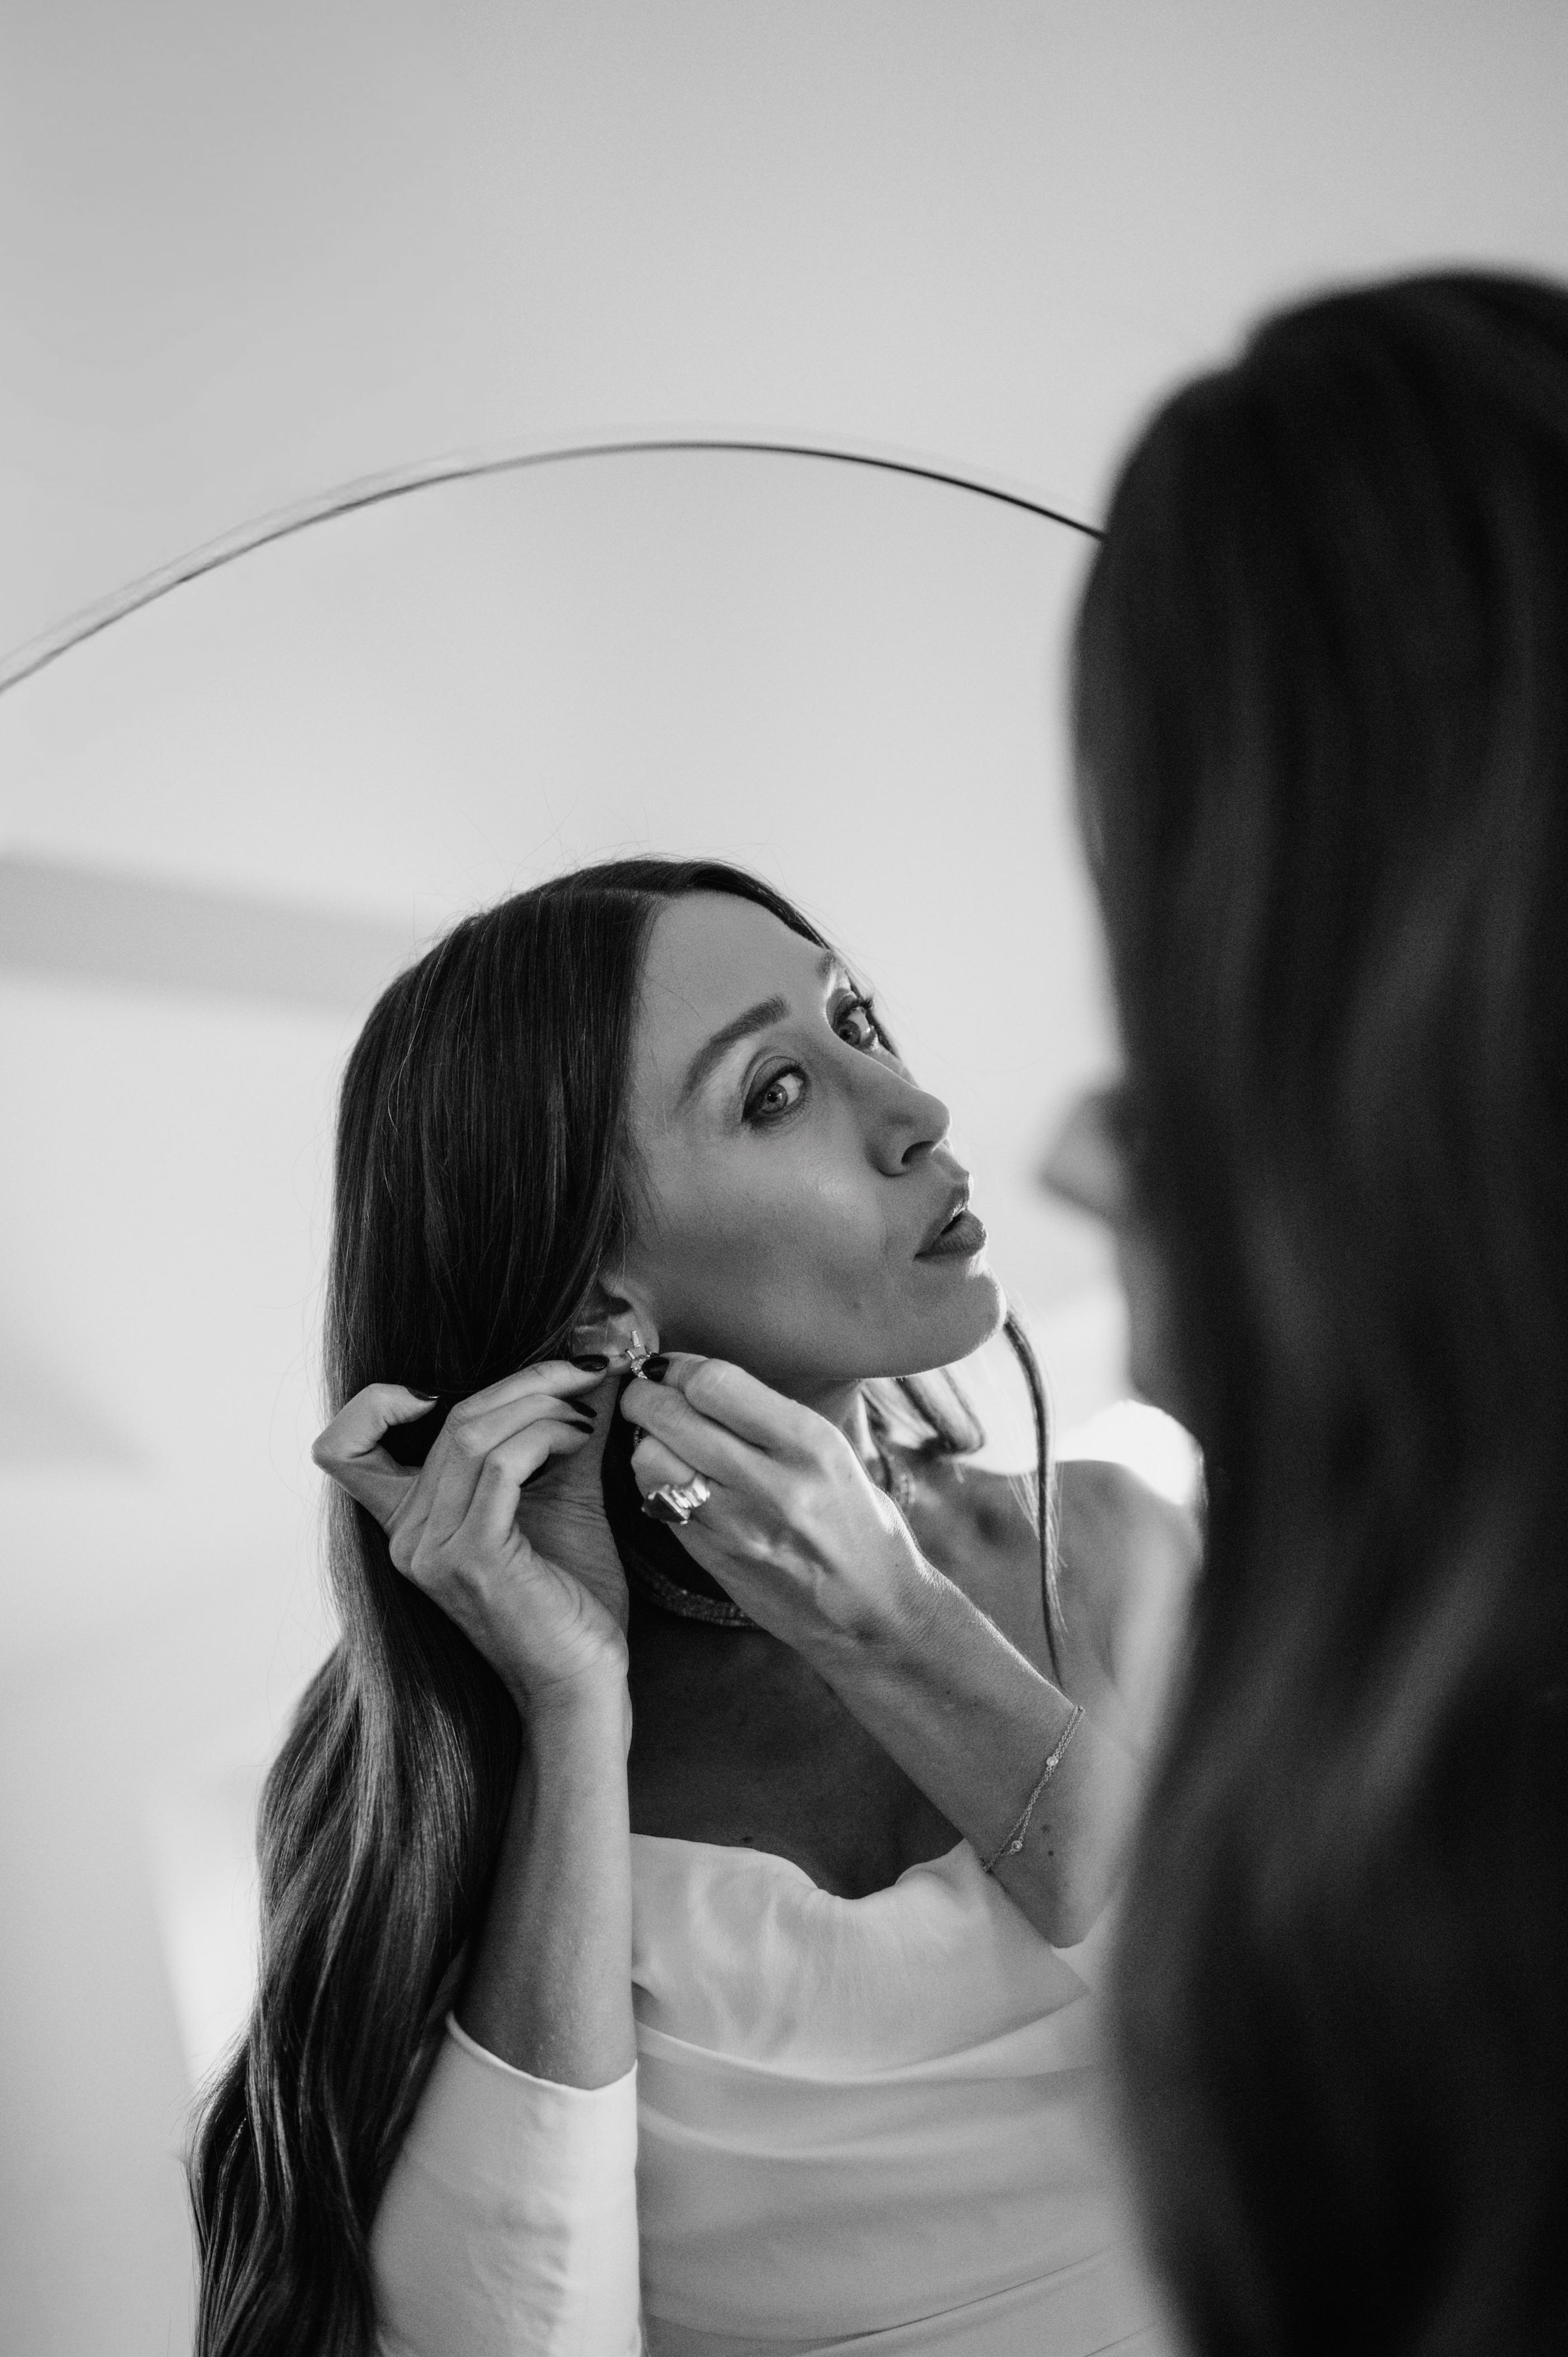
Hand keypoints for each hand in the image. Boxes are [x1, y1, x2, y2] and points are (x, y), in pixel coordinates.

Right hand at [312, 1362, 628, 1710]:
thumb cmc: (573, 1600)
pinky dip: (546, 1435)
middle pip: (448, 1416)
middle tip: (583, 1371)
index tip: (456, 1389)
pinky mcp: (469, 1557)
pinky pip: (500, 1464)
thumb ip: (558, 1434)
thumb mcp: (559, 1498)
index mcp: (410, 1523)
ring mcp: (430, 1549)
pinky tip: (581, 1440)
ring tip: (587, 1412)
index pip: (342, 1449)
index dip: (377, 1402)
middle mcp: (406, 1536)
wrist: (585, 1680)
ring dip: (541, 1403)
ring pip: (472, 1431)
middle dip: (524, 1380)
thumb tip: (590, 1364)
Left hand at [618, 1357, 928, 1656]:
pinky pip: (657, 1503)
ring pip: (651, 1460)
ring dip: (644, 1441)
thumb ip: (772, 1419)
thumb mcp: (834, 1455)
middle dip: (644, 1395)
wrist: (873, 1612)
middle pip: (672, 1416)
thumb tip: (702, 1382)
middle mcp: (772, 1483)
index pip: (715, 1383)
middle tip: (643, 1391)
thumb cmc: (858, 1524)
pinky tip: (669, 1476)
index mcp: (810, 1444)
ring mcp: (736, 1526)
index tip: (672, 1366)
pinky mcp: (713, 1558)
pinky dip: (653, 1481)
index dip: (680, 1366)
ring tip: (658, 1437)